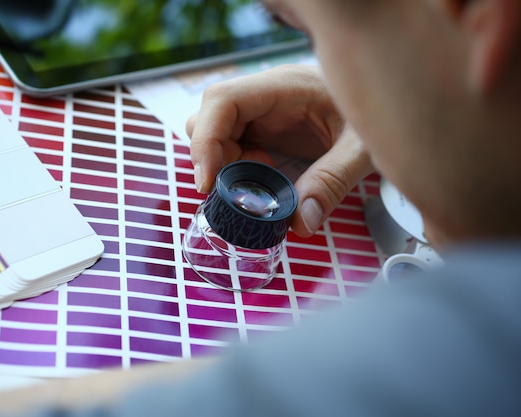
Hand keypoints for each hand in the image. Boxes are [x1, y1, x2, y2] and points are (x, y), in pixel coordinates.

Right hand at [186, 64, 373, 236]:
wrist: (389, 103)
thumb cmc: (381, 110)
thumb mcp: (361, 148)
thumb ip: (333, 181)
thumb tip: (301, 223)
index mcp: (284, 87)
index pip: (222, 101)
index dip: (205, 140)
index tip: (208, 182)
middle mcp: (265, 96)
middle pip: (208, 120)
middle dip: (215, 160)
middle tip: (244, 189)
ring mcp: (262, 113)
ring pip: (216, 136)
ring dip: (228, 167)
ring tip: (263, 182)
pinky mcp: (265, 130)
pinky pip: (234, 148)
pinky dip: (240, 171)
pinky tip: (269, 180)